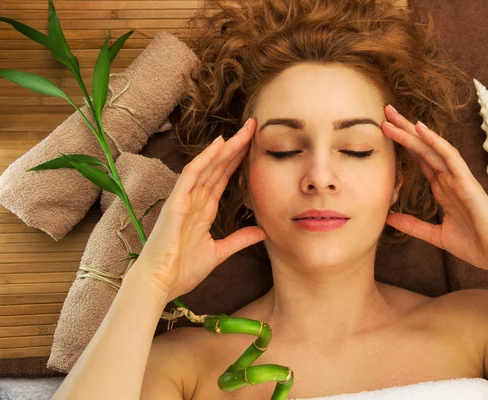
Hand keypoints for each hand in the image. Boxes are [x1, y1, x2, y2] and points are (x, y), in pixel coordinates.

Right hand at [135, 118, 266, 301]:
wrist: (160, 284)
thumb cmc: (182, 270)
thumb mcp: (219, 252)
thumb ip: (240, 239)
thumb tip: (263, 231)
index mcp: (203, 209)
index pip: (224, 177)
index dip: (238, 160)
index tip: (255, 144)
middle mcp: (194, 199)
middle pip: (218, 166)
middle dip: (237, 146)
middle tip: (254, 126)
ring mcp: (184, 199)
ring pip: (207, 165)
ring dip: (226, 147)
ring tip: (245, 130)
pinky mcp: (176, 203)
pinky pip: (191, 175)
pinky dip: (205, 159)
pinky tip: (220, 144)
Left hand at [381, 105, 487, 274]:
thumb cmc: (475, 245)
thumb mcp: (435, 236)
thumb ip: (413, 226)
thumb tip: (388, 219)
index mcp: (443, 189)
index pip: (420, 160)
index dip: (403, 145)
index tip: (385, 131)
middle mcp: (449, 179)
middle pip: (423, 149)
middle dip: (404, 130)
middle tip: (384, 112)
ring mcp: (459, 178)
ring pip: (432, 148)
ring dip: (412, 132)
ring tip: (392, 116)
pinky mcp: (467, 182)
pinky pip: (450, 157)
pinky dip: (435, 142)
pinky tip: (420, 128)